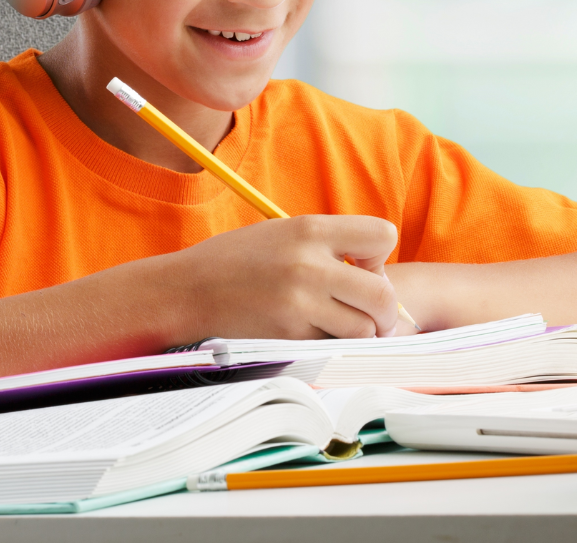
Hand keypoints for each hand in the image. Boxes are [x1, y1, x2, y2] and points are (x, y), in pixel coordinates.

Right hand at [170, 214, 399, 340]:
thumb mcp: (287, 231)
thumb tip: (377, 271)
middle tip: (375, 314)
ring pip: (362, 329)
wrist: (189, 289)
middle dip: (387, 310)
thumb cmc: (241, 258)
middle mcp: (309, 265)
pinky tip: (314, 332)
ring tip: (343, 324)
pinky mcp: (287, 337)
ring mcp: (298, 304)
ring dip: (361, 331)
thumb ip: (331, 243)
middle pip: (382, 295)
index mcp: (311, 230)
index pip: (383, 236)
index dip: (380, 254)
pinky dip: (332, 345)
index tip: (364, 265)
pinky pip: (331, 347)